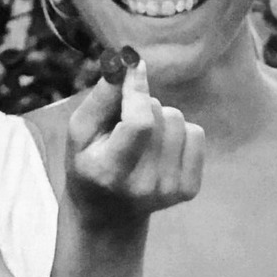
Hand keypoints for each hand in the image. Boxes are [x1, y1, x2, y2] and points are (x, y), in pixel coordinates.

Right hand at [64, 54, 204, 231]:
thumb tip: (126, 63)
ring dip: (161, 118)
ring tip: (141, 137)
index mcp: (111, 171)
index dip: (138, 90)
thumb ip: (101, 97)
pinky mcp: (188, 190)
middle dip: (143, 105)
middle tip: (124, 123)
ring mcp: (169, 189)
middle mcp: (144, 184)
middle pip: (161, 116)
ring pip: (179, 121)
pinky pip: (196, 134)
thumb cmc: (88, 163)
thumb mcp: (79, 131)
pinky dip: (179, 132)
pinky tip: (159, 148)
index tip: (133, 66)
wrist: (107, 213)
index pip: (139, 124)